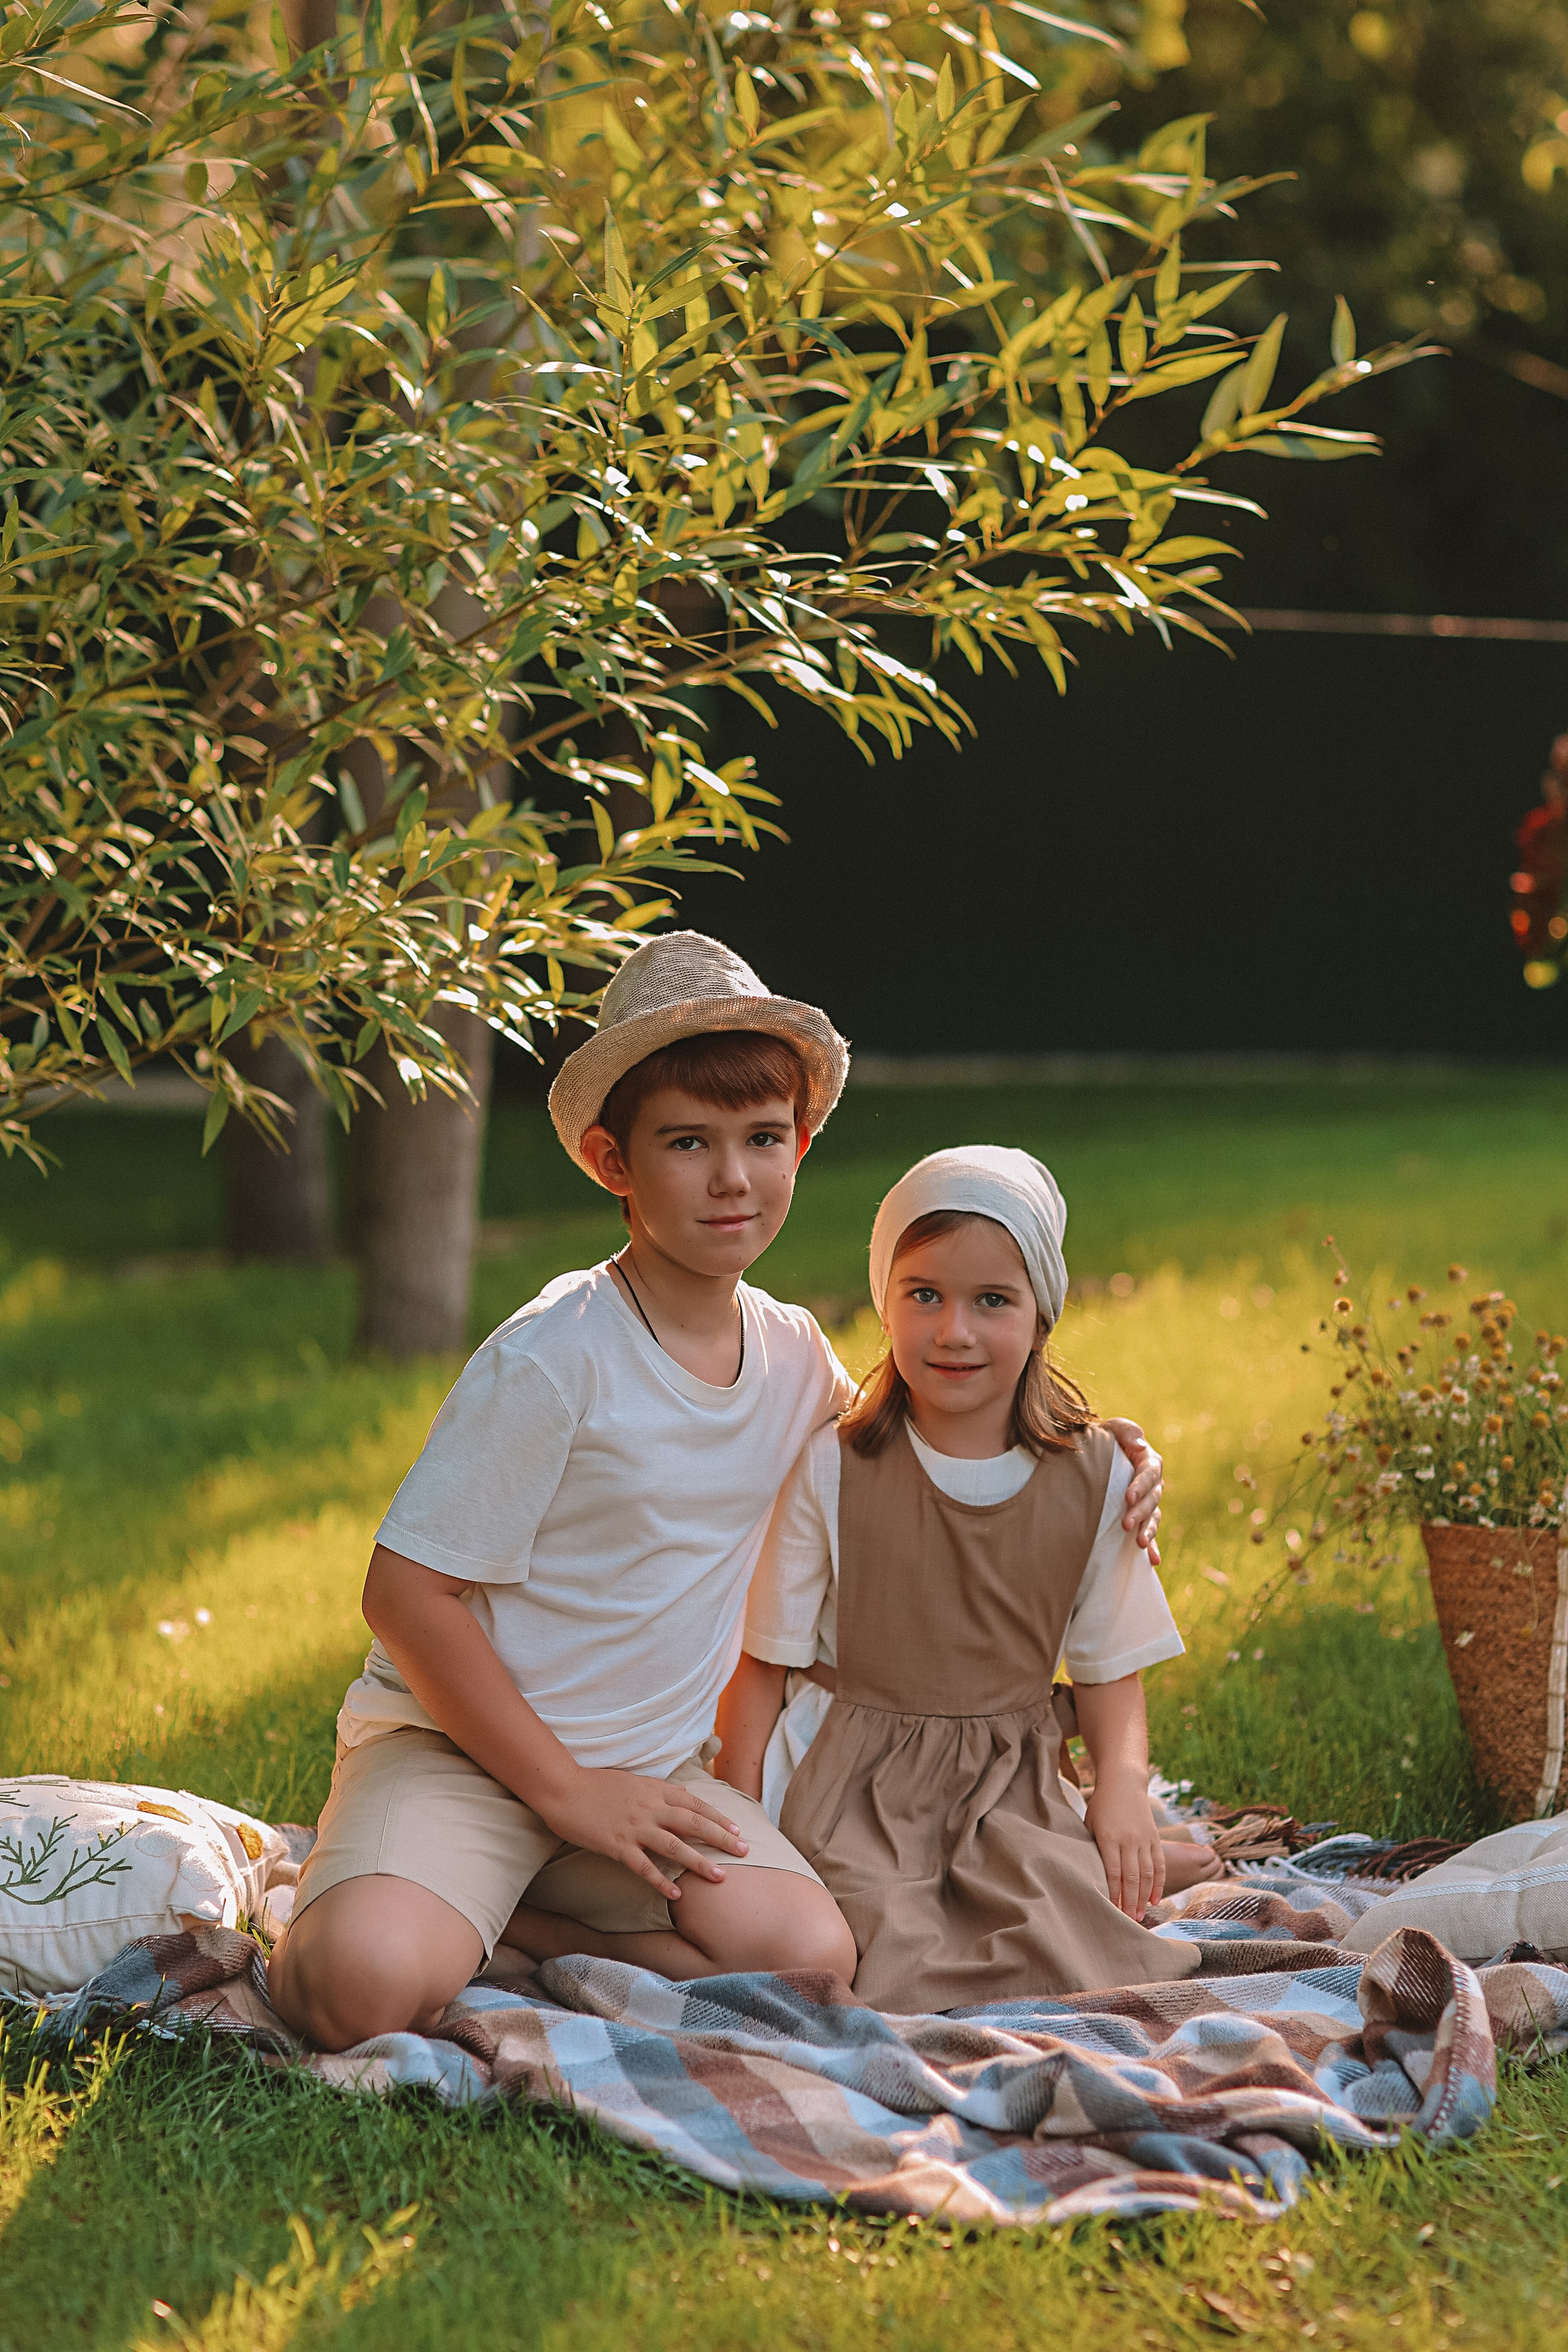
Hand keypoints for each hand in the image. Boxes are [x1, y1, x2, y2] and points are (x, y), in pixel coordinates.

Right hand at [538, 1765, 748, 1900]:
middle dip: (721, 1838)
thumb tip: (683, 1795)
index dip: (718, 1817)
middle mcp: (650, 1808)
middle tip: (744, 1852)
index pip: (695, 1804)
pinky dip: (662, 1880)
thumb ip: (658, 1790)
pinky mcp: (617, 1845)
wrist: (564, 1787)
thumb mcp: (634, 1781)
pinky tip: (677, 1893)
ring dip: (700, 1862)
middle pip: (694, 1824)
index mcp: (655, 1790)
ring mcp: (634, 1827)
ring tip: (720, 1876)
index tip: (737, 1830)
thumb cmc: (597, 1784)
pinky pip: (644, 1867)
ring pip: (675, 1846)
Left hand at [1085, 1771, 1164, 1919]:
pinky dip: (1159, 1883)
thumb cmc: (1101, 1806)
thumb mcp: (1090, 1823)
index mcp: (1109, 1837)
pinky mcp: (1155, 1838)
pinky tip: (1156, 1899)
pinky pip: (1160, 1864)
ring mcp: (1144, 1839)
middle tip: (1129, 1922)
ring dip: (1145, 1897)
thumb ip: (1093, 1848)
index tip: (1112, 1911)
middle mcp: (1129, 1840)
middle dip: (1130, 1902)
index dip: (1114, 1894)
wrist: (1123, 1783)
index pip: (1113, 1872)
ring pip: (1148, 1874)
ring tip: (1140, 1915)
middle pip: (1132, 1877)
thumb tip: (1090, 1877)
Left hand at [1102, 1417, 1162, 1565]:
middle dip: (1140, 1512)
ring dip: (1148, 1531)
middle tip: (1126, 1524)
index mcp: (1148, 1461)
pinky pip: (1149, 1532)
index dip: (1140, 1485)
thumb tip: (1140, 1445)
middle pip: (1151, 1499)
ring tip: (1140, 1544)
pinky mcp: (1140, 1516)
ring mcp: (1147, 1502)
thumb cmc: (1105, 1437)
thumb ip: (1127, 1431)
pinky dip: (1153, 1547)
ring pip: (1153, 1517)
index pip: (1149, 1473)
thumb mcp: (1114, 1428)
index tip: (1127, 1497)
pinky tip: (1153, 1561)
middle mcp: (1152, 1484)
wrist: (1096, 1454)